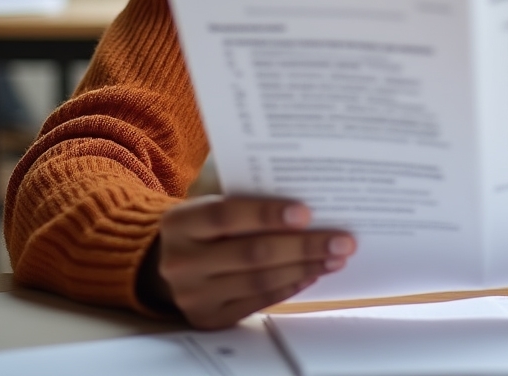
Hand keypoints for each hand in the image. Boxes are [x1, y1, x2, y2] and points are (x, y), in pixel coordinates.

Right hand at [140, 195, 355, 327]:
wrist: (166, 263)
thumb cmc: (203, 224)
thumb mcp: (209, 202)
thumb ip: (245, 196)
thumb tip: (304, 190)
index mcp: (180, 223)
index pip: (226, 216)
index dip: (267, 214)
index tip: (306, 212)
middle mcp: (182, 262)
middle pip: (251, 253)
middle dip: (303, 246)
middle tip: (341, 240)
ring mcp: (194, 295)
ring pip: (259, 280)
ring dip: (304, 267)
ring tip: (336, 257)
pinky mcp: (209, 318)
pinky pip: (258, 301)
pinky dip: (290, 285)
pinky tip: (313, 272)